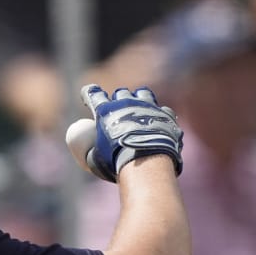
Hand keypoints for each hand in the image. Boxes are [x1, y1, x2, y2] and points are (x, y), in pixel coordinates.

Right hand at [68, 85, 182, 182]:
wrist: (146, 162)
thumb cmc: (115, 162)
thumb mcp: (94, 159)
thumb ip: (91, 151)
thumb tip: (90, 150)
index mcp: (105, 111)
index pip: (93, 94)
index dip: (90, 93)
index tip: (90, 93)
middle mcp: (126, 104)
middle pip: (121, 93)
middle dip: (118, 99)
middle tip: (118, 108)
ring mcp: (148, 107)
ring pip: (143, 94)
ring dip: (140, 99)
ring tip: (140, 108)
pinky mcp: (165, 115)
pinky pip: (163, 111)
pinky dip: (160, 116)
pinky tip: (159, 124)